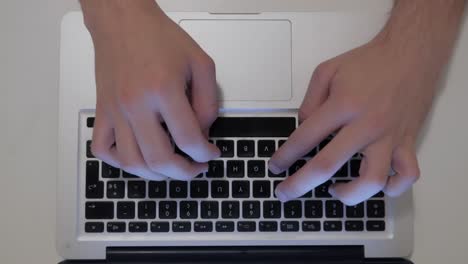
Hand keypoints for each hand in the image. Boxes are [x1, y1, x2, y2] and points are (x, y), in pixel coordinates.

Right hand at [85, 1, 219, 180]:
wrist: (123, 21)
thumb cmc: (159, 37)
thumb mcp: (200, 63)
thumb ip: (208, 102)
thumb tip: (202, 134)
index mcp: (163, 90)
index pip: (188, 139)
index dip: (204, 153)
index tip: (210, 154)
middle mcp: (135, 104)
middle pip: (159, 159)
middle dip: (184, 173)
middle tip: (195, 169)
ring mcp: (115, 110)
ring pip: (131, 162)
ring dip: (155, 175)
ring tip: (171, 169)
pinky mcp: (102, 111)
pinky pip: (103, 149)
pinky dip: (120, 163)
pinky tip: (138, 159)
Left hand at [269, 37, 439, 204]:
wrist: (411, 53)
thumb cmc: (368, 62)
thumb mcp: (327, 71)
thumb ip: (310, 102)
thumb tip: (302, 129)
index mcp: (343, 105)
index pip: (305, 138)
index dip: (284, 156)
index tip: (275, 166)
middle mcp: (366, 125)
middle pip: (327, 165)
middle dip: (298, 184)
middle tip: (284, 193)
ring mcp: (389, 136)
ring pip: (372, 181)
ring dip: (348, 194)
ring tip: (334, 190)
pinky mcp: (407, 141)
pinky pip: (407, 175)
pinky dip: (393, 188)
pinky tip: (377, 186)